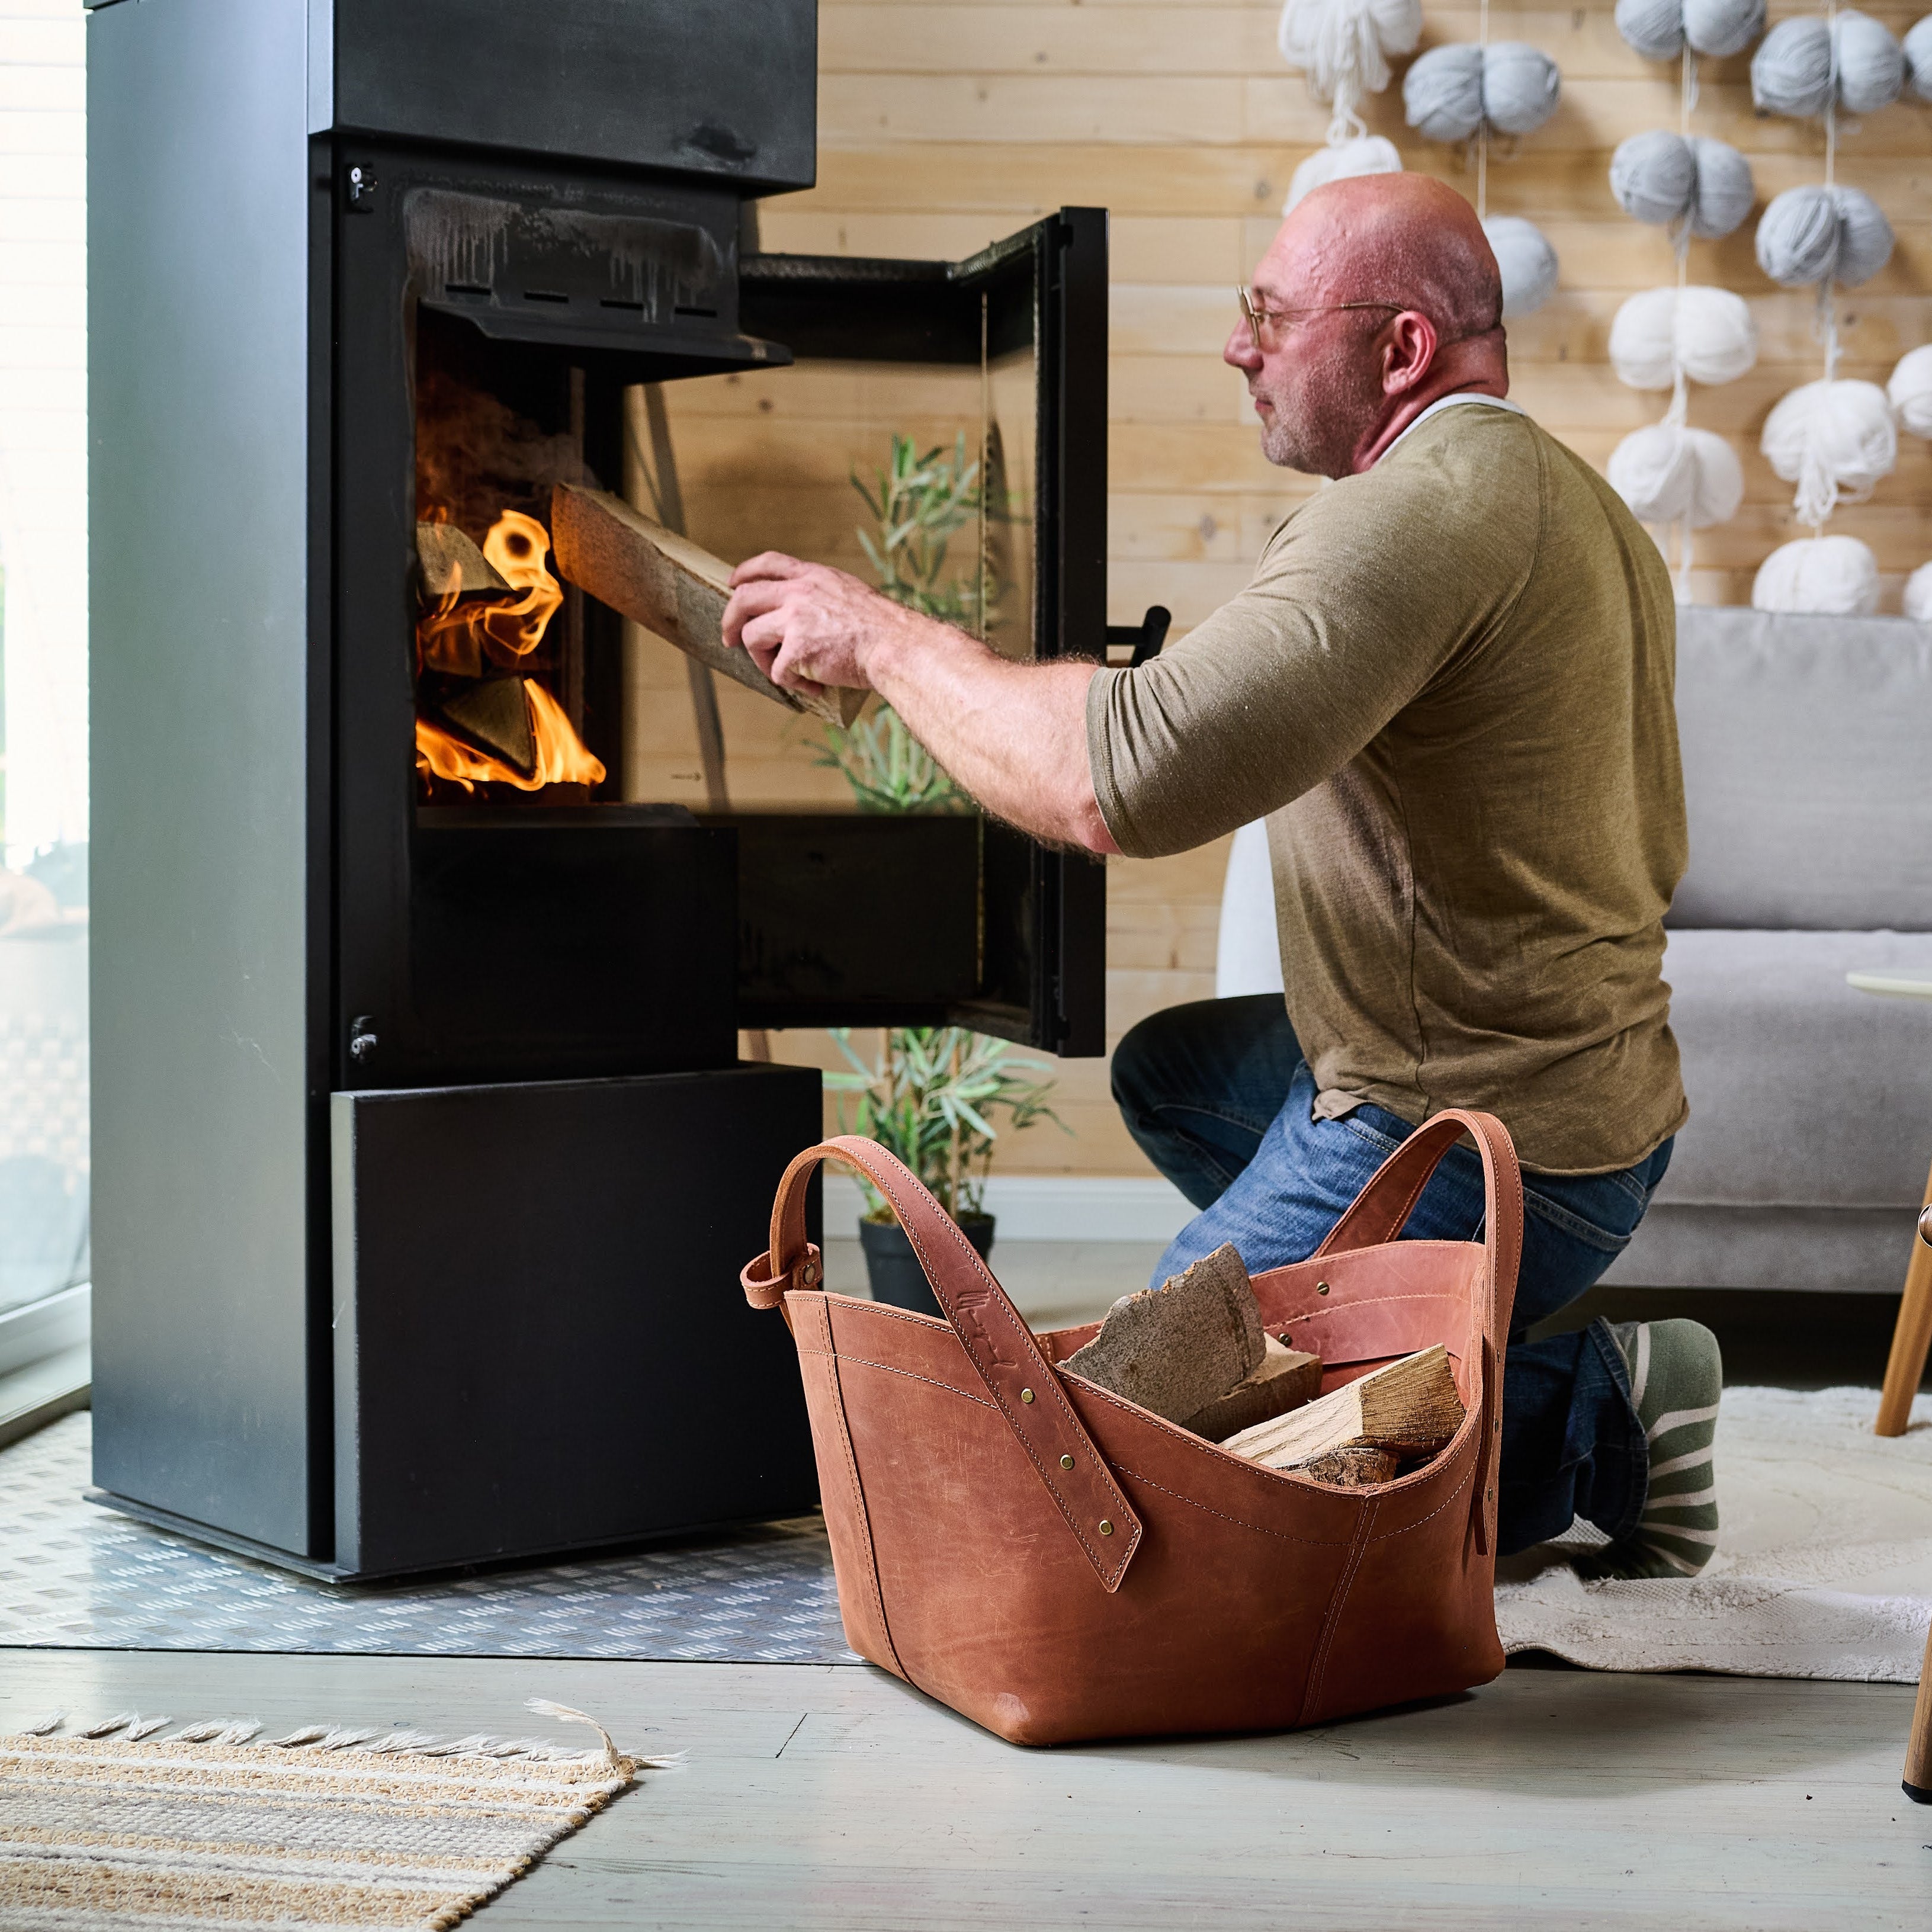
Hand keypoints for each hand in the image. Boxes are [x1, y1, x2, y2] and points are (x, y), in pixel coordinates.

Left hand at [722, 553, 920, 696]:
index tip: (733, 583)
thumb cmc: (880, 627)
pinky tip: (814, 686)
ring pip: (751, 637)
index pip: (769, 563)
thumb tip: (804, 615)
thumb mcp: (849, 593)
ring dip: (762, 660)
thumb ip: (821, 597)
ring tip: (787, 672)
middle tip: (729, 639)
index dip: (745, 572)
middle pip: (744, 599)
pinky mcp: (796, 650)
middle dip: (729, 620)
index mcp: (813, 577)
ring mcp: (795, 620)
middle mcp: (799, 592)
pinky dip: (794, 684)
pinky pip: (777, 672)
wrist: (894, 645)